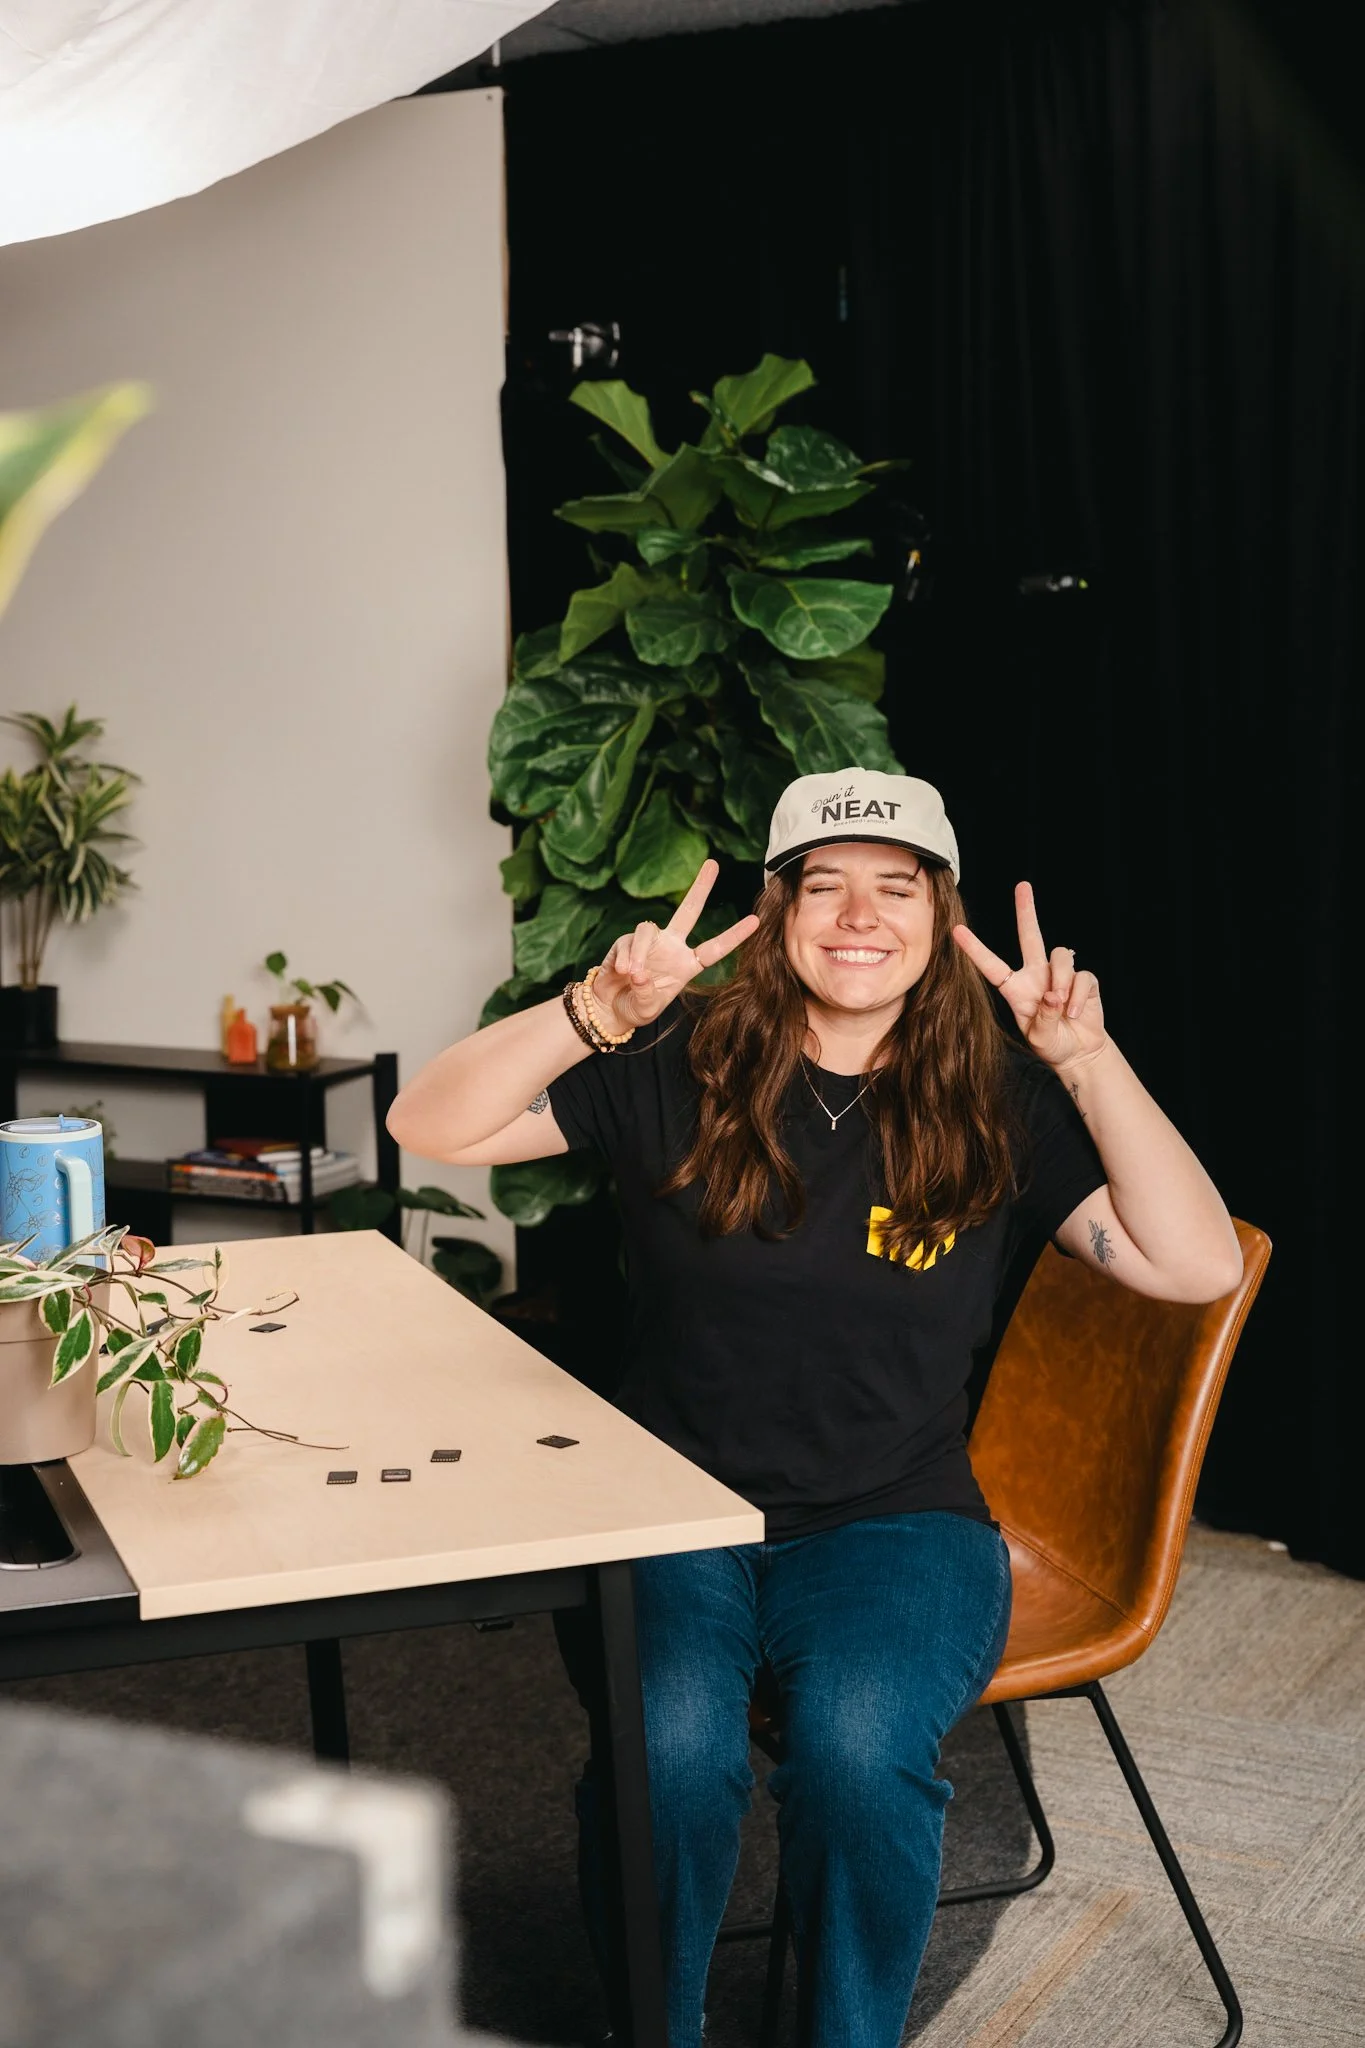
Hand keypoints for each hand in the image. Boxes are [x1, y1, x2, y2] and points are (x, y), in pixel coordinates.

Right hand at [590, 859, 759, 1030]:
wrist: (610, 1007)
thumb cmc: (634, 1008)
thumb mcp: (647, 1009)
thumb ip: (647, 994)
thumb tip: (640, 973)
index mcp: (686, 965)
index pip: (714, 948)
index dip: (734, 936)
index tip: (755, 921)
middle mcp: (671, 947)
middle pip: (688, 911)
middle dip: (700, 887)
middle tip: (713, 863)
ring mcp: (649, 942)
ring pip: (647, 929)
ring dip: (639, 952)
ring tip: (632, 975)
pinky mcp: (625, 941)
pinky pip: (627, 942)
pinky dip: (624, 958)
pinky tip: (620, 973)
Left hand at [952, 881, 1106, 1070]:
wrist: (1081, 1052)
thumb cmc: (1053, 1044)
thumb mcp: (1040, 1038)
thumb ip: (1042, 1018)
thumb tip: (1053, 994)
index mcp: (1016, 989)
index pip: (992, 966)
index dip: (974, 949)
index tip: (956, 931)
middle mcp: (1036, 975)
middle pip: (1030, 936)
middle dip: (1026, 910)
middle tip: (1022, 886)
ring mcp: (1060, 975)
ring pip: (1060, 956)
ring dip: (1062, 981)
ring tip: (1063, 1008)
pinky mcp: (1083, 980)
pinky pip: (1082, 976)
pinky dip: (1079, 996)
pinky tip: (1075, 1013)